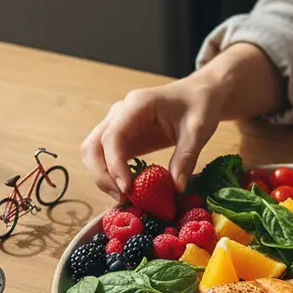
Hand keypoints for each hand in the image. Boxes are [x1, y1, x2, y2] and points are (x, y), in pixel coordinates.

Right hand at [81, 43, 283, 200]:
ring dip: (102, 176)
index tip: (127, 188)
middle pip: (93, 145)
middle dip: (101, 175)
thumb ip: (186, 157)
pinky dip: (110, 174)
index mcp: (137, 105)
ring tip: (124, 196)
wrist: (199, 94)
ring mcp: (117, 123)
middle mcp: (120, 112)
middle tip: (122, 198)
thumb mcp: (198, 131)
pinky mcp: (122, 136)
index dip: (114, 164)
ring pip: (93, 152)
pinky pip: (105, 156)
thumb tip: (176, 187)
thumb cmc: (199, 106)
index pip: (113, 136)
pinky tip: (128, 188)